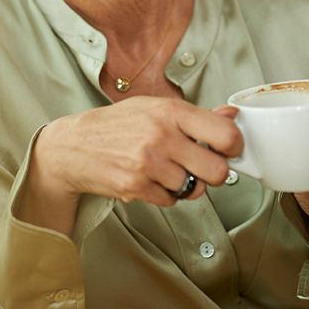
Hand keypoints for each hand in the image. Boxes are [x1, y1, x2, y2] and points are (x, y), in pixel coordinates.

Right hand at [22, 97, 242, 233]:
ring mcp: (148, 164)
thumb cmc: (115, 125)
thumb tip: (231, 116)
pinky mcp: (136, 187)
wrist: (73, 146)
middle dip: (214, 174)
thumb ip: (194, 115)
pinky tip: (149, 179)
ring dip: (184, 184)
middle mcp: (160, 136)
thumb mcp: (153, 108)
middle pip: (218, 172)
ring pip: (193, 188)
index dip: (235, 147)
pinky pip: (171, 200)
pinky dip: (165, 194)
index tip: (230, 149)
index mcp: (169, 111)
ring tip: (164, 170)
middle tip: (201, 167)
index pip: (225, 135)